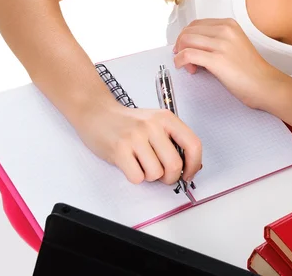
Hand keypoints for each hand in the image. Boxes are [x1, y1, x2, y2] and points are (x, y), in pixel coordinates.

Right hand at [74, 100, 201, 185]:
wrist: (97, 113)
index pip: (193, 144)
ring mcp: (135, 136)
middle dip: (170, 177)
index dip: (194, 165)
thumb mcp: (155, 123)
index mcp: (166, 118)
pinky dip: (135, 176)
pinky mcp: (120, 149)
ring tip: (141, 163)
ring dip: (150, 176)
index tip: (188, 174)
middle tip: (162, 175)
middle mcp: (153, 125)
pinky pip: (137, 177)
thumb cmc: (129, 122)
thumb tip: (190, 167)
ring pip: (156, 174)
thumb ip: (173, 141)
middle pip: (175, 165)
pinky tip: (129, 164)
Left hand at [172, 18, 280, 108]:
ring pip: (186, 41)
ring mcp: (221, 44)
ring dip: (180, 53)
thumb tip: (192, 45)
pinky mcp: (217, 60)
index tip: (187, 48)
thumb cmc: (251, 70)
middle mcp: (225, 30)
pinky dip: (180, 61)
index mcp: (229, 24)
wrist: (265, 84)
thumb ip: (216, 40)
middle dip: (181, 45)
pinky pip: (187, 55)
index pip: (196, 24)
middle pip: (188, 31)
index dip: (187, 36)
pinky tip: (185, 68)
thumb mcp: (234, 45)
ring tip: (189, 66)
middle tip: (185, 59)